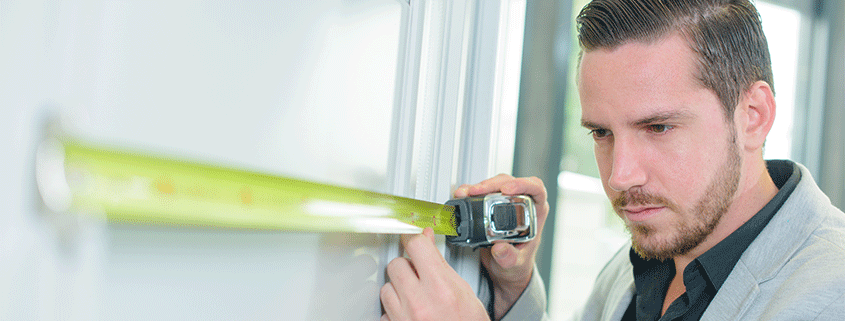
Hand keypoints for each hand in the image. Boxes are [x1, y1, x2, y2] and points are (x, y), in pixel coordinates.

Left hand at [380, 228, 489, 320]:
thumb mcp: (464, 292)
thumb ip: (441, 265)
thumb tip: (426, 239)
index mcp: (441, 288)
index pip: (416, 246)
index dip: (414, 240)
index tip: (413, 239)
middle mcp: (419, 303)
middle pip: (397, 264)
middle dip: (407, 266)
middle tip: (420, 275)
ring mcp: (404, 317)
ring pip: (386, 287)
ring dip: (398, 288)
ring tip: (416, 297)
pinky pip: (384, 311)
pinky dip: (393, 310)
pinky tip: (409, 313)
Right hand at [454, 174, 548, 319]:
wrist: (506, 269)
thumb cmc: (517, 263)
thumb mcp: (515, 264)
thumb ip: (509, 258)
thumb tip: (500, 248)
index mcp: (535, 213)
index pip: (535, 189)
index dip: (522, 184)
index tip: (506, 190)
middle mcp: (522, 204)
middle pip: (510, 183)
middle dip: (492, 184)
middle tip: (478, 191)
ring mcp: (506, 202)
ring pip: (495, 184)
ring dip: (480, 186)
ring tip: (467, 193)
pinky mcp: (491, 204)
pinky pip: (482, 192)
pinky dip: (471, 192)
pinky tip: (463, 194)